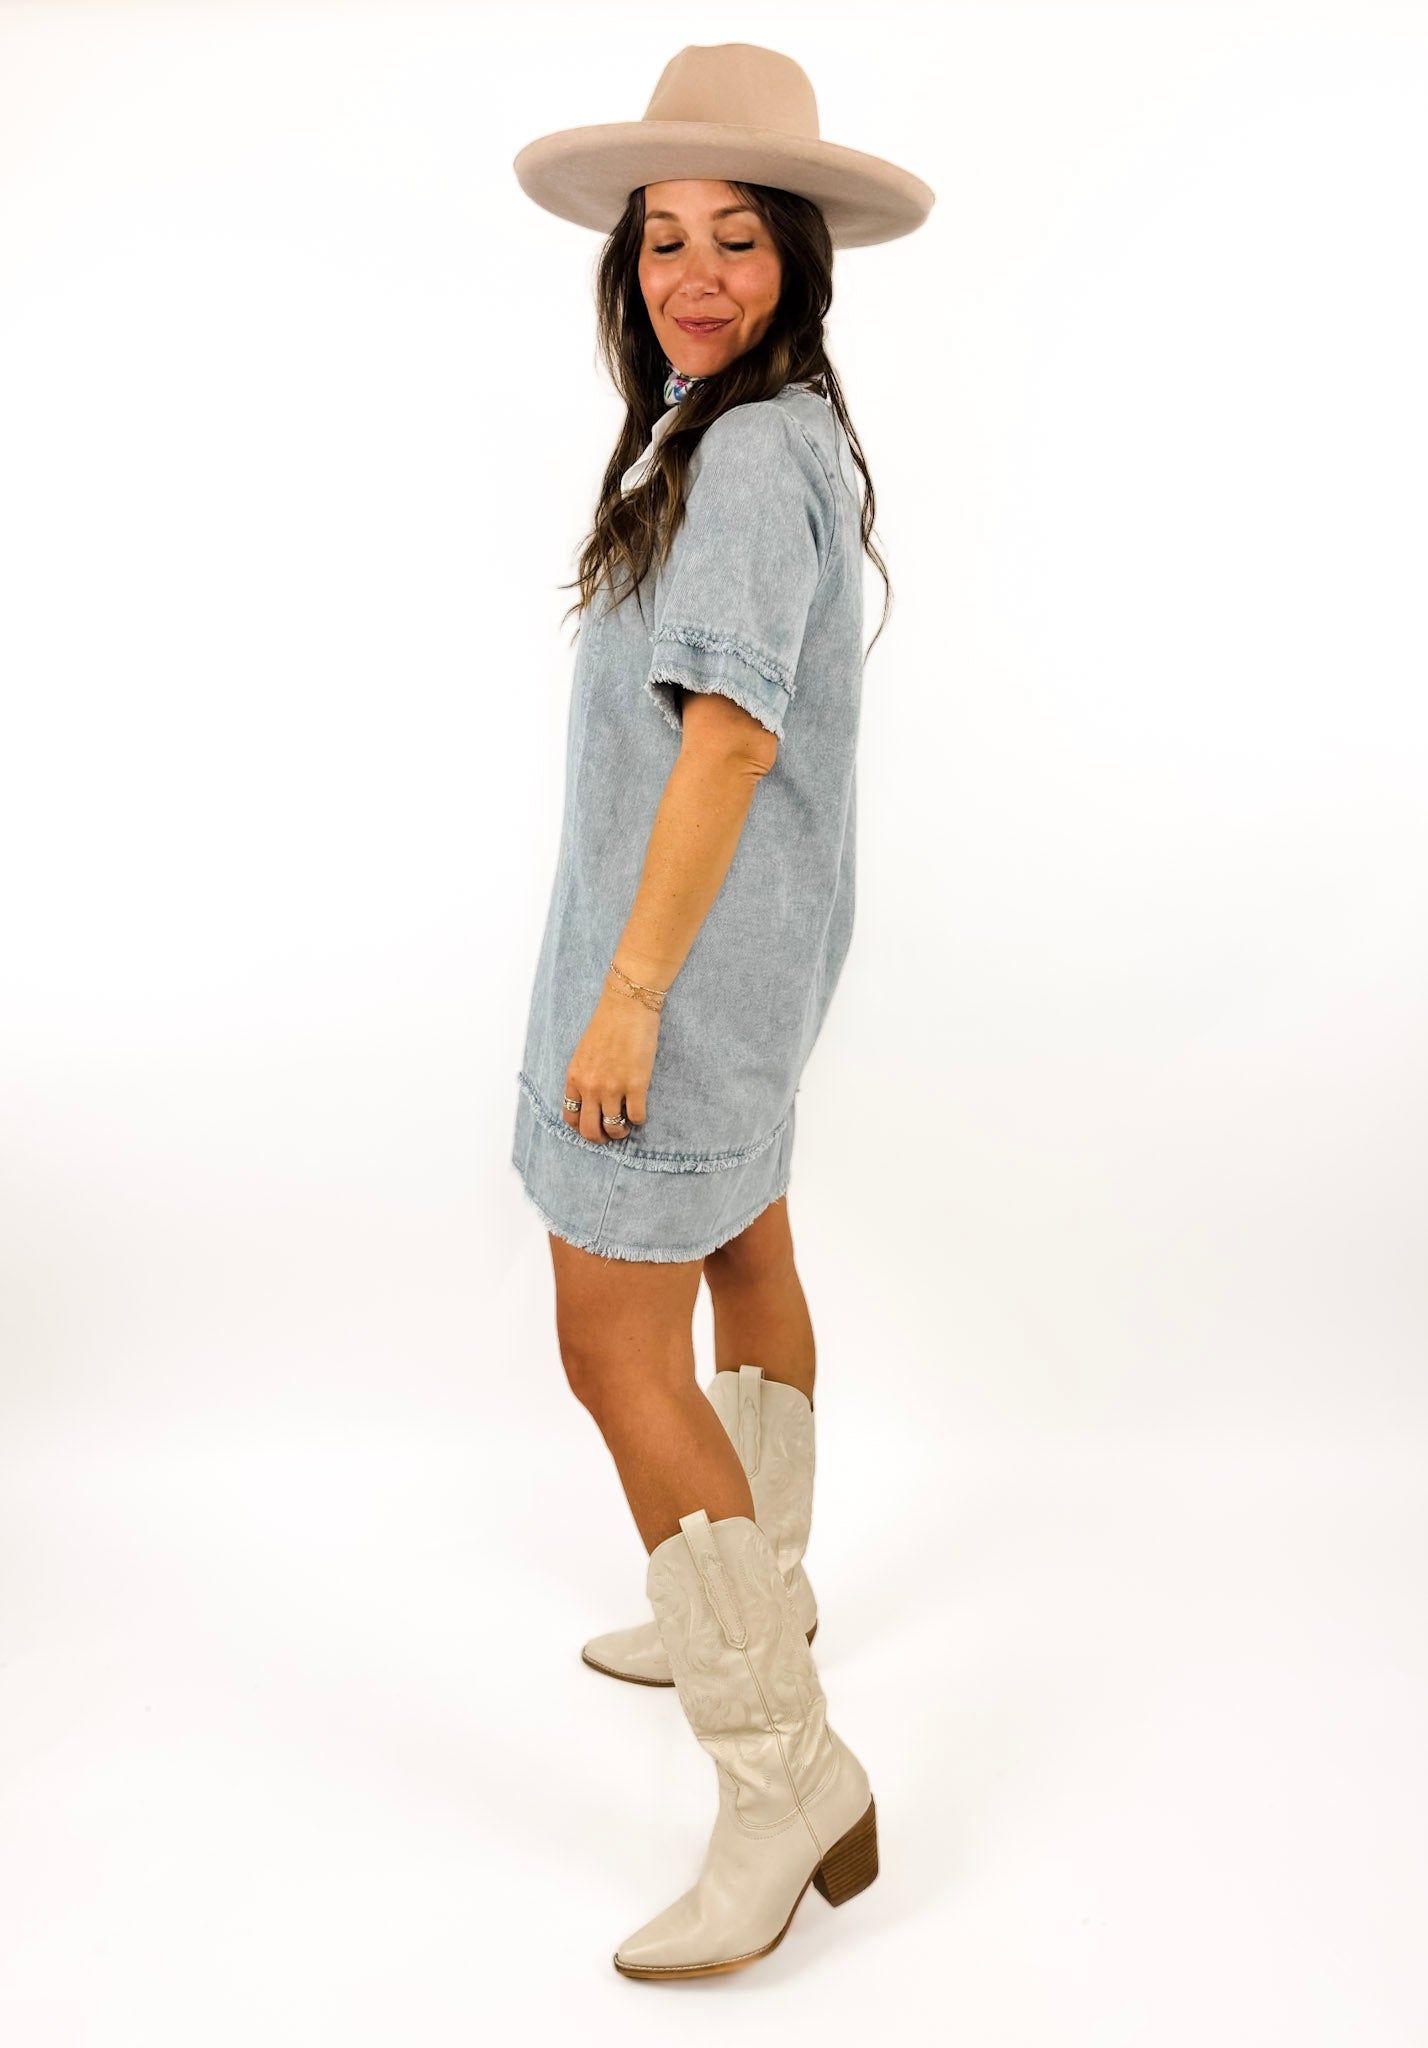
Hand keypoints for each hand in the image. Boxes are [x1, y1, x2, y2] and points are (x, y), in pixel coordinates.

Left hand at [562, 981, 660, 1144]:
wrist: (627, 1007)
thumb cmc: (607, 1025)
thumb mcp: (583, 1054)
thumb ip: (583, 1077)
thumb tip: (591, 1099)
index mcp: (575, 1078)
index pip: (570, 1116)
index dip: (580, 1127)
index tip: (591, 1127)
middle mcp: (590, 1087)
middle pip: (589, 1130)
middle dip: (599, 1138)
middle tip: (609, 1134)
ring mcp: (613, 1088)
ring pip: (613, 1127)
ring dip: (620, 1131)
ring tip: (625, 1125)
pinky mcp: (636, 1085)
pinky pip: (636, 1117)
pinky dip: (639, 1120)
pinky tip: (639, 1111)